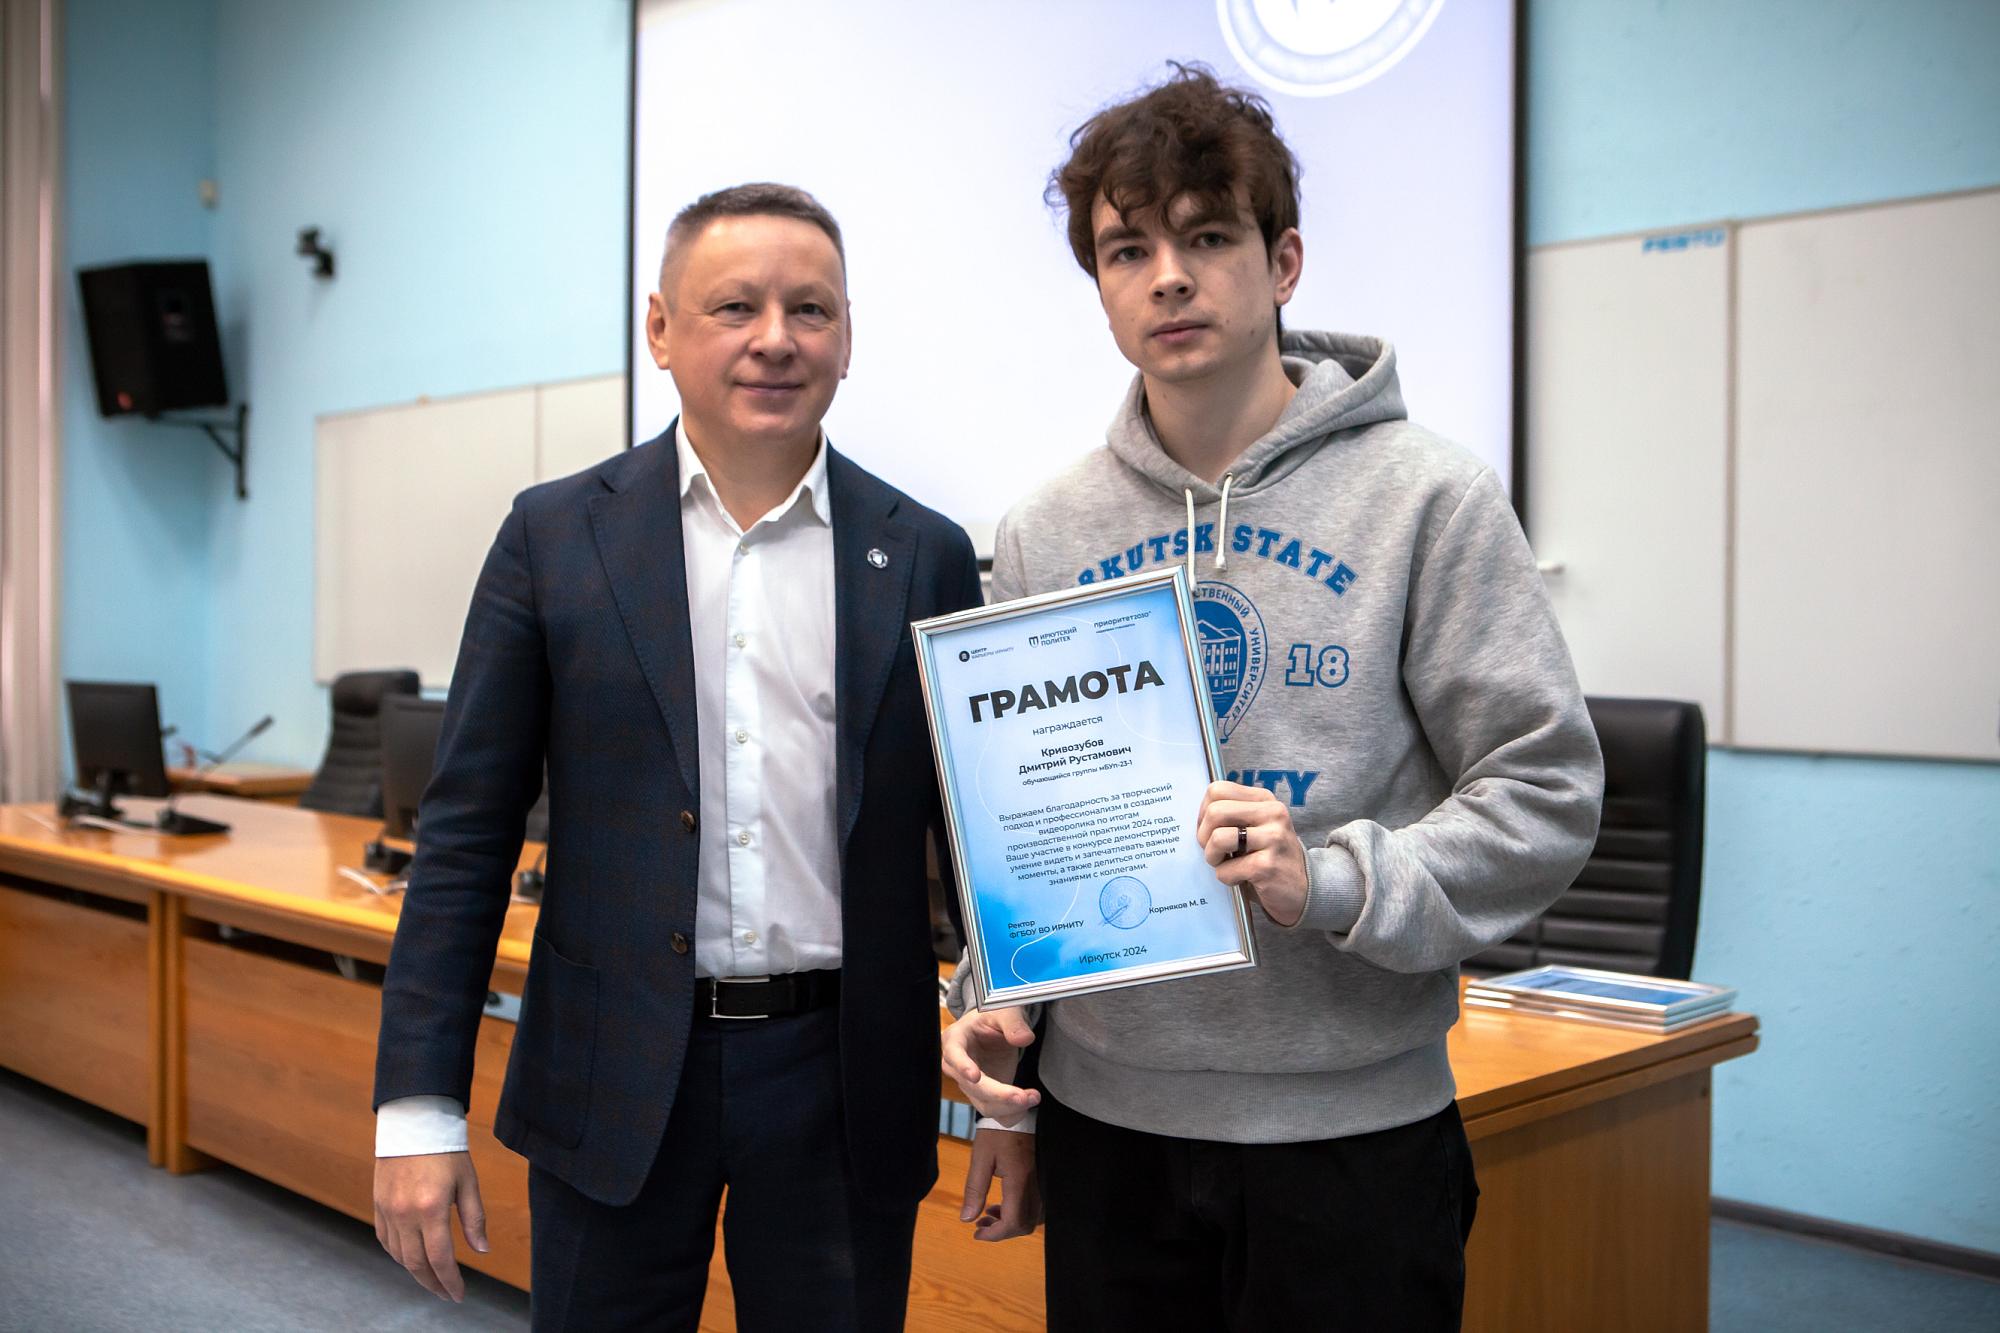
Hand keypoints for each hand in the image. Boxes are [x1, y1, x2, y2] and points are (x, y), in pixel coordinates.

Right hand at [374, 1151, 487, 1300]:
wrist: (414, 1124)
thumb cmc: (446, 1151)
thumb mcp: (468, 1182)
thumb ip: (474, 1218)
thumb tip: (482, 1250)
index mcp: (432, 1209)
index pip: (440, 1258)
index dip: (450, 1281)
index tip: (458, 1295)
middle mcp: (406, 1214)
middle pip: (417, 1264)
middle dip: (433, 1284)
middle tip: (446, 1294)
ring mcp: (389, 1211)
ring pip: (399, 1256)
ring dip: (416, 1272)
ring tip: (433, 1279)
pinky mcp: (378, 1206)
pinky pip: (386, 1241)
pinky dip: (399, 1255)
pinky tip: (411, 1259)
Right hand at [940, 1006, 1040, 1123]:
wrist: (994, 1029)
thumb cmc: (993, 1017)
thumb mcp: (1004, 1010)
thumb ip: (1013, 1023)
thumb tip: (1024, 1038)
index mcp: (955, 1040)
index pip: (954, 1055)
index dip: (963, 1066)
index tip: (975, 1076)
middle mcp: (957, 1066)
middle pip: (973, 1088)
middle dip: (999, 1095)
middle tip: (1024, 1096)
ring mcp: (970, 1085)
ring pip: (984, 1105)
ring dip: (1009, 1107)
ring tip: (1034, 1096)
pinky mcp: (984, 1096)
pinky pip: (996, 1112)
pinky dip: (1012, 1113)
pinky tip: (1028, 1102)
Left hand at [960, 1126, 1040, 1241]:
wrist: (1017, 1112)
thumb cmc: (997, 1132)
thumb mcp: (981, 1158)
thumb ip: (975, 1190)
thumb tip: (966, 1219)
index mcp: (1019, 1181)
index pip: (1013, 1223)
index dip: (995, 1235)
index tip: (976, 1233)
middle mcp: (1035, 1186)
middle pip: (1024, 1225)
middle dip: (1001, 1231)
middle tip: (980, 1225)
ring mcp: (1042, 1183)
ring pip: (1032, 1219)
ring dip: (1011, 1223)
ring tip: (988, 1214)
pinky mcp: (1042, 1179)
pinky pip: (1036, 1207)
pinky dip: (1020, 1213)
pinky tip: (1003, 1205)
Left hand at [1197, 780, 1309, 926]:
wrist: (1304, 889)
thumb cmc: (1269, 857)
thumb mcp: (1255, 827)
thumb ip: (1231, 815)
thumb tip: (1196, 816)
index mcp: (1264, 800)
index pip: (1217, 790)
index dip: (1203, 813)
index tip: (1209, 830)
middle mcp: (1273, 813)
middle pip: (1215, 811)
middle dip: (1203, 837)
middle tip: (1214, 852)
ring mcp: (1273, 838)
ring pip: (1218, 838)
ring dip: (1213, 858)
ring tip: (1225, 864)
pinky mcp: (1268, 865)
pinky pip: (1226, 870)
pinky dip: (1226, 878)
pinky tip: (1241, 879)